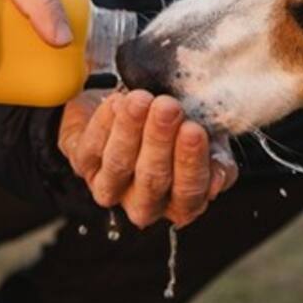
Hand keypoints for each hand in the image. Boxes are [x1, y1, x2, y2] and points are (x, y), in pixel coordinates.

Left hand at [58, 89, 239, 228]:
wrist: (130, 100)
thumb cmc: (173, 125)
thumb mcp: (203, 138)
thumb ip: (216, 157)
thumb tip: (219, 175)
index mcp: (180, 201)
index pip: (189, 193)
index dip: (191, 163)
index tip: (194, 129)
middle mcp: (144, 202)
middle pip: (152, 179)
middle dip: (160, 141)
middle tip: (168, 107)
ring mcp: (110, 186)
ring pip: (120, 164)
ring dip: (131, 129)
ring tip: (141, 100)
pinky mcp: (83, 164)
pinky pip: (92, 146)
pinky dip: (105, 121)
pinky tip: (117, 101)